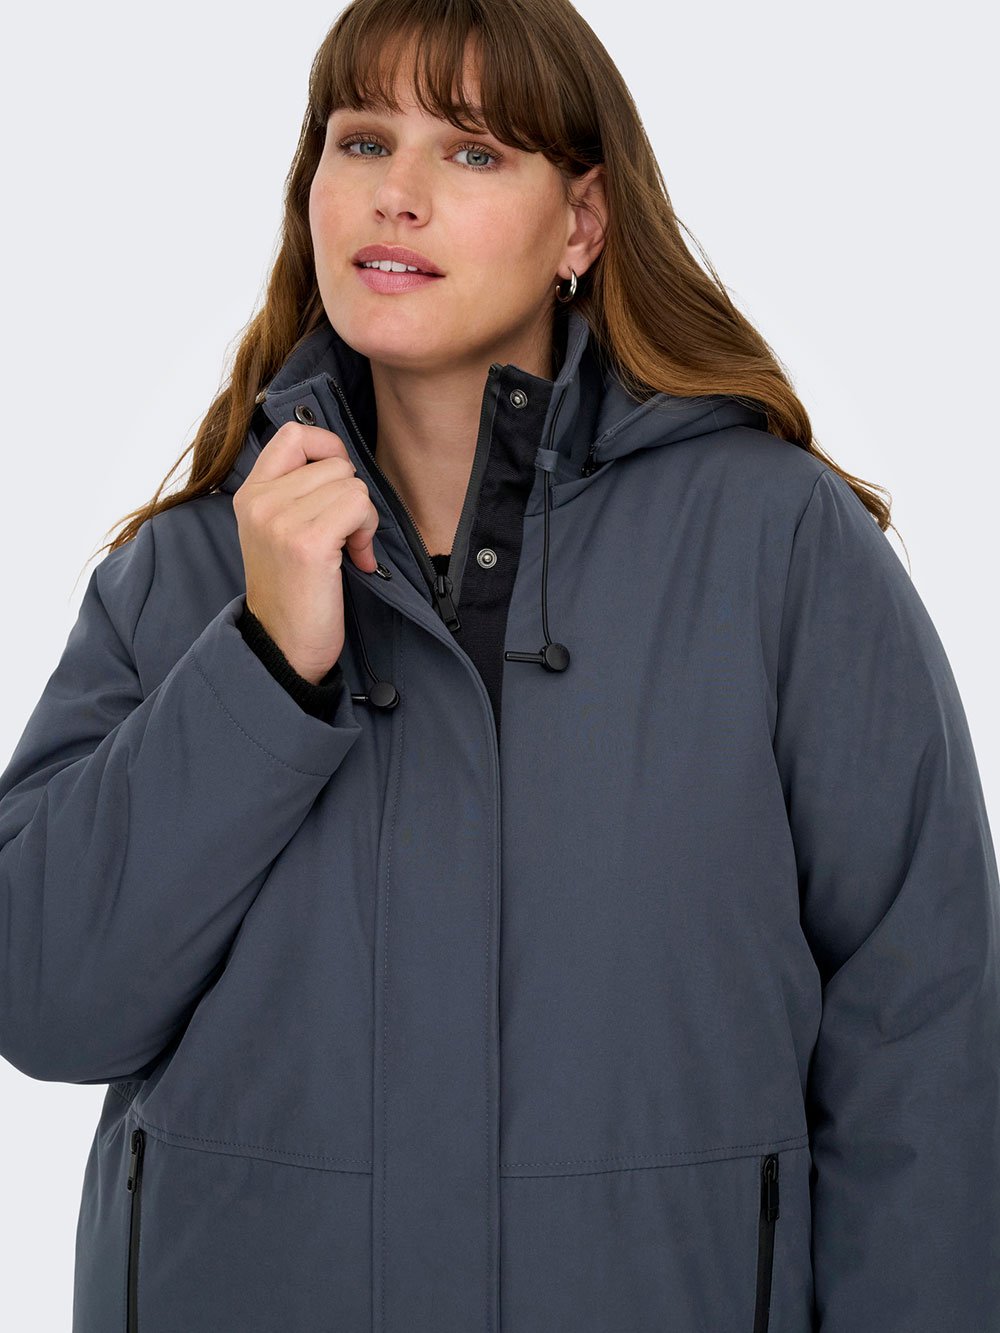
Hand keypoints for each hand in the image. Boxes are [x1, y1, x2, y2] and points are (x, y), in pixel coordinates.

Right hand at [233, 420, 379, 683]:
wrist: (282, 646)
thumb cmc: (292, 592)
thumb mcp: (278, 532)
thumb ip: (297, 493)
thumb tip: (340, 459)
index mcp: (251, 494)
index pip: (294, 434)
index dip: (328, 449)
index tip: (337, 485)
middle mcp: (260, 501)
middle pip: (334, 462)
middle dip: (351, 496)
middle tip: (344, 536)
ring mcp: (280, 520)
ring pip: (351, 483)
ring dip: (362, 518)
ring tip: (347, 551)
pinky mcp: (307, 542)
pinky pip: (358, 505)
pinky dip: (366, 533)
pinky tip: (356, 561)